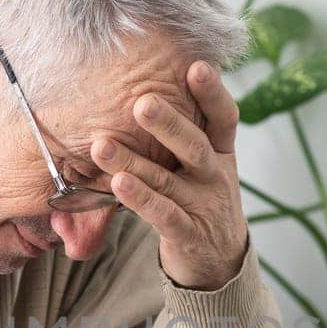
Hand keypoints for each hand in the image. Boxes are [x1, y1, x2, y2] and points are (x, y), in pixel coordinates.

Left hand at [91, 59, 248, 290]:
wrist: (220, 262)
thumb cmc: (200, 199)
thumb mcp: (200, 166)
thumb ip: (181, 134)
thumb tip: (142, 86)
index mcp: (222, 153)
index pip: (223, 118)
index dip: (213, 93)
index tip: (196, 66)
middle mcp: (217, 176)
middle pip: (196, 146)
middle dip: (169, 124)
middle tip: (142, 103)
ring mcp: (204, 207)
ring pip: (168, 180)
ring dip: (133, 162)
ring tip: (102, 146)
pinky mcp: (188, 236)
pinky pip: (163, 215)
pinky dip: (141, 200)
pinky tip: (117, 184)